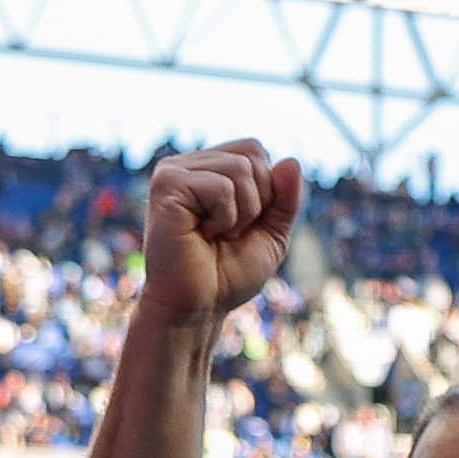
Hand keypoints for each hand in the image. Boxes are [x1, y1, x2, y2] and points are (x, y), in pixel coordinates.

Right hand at [140, 141, 302, 324]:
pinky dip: (224, 218)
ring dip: (241, 213)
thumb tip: (292, 160)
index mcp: (208, 168)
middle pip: (252, 155)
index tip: (242, 225)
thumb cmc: (228, 274)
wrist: (198, 307)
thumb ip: (286, 198)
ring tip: (214, 234)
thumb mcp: (272, 234)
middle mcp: (188, 164)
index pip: (255, 150)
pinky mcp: (166, 185)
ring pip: (240, 169)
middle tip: (227, 233)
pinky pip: (221, 187)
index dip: (266, 190)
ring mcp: (174, 171)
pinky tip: (201, 234)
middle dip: (256, 202)